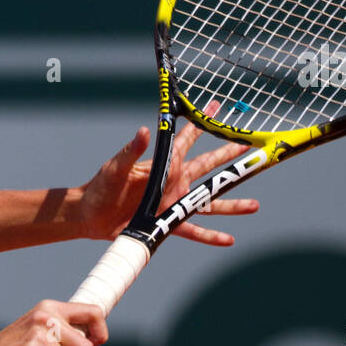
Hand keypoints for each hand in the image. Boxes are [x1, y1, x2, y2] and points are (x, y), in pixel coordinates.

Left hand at [75, 114, 258, 246]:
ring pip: (209, 202)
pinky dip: (211, 236)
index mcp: (163, 165)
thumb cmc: (100, 187)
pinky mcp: (167, 224)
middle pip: (208, 167)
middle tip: (252, 149)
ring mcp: (173, 203)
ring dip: (232, 203)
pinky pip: (194, 230)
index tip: (216, 106)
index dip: (201, 123)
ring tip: (255, 204)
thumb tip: (146, 130)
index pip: (186, 140)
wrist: (90, 216)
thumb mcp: (116, 167)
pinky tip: (229, 238)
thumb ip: (132, 150)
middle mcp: (173, 182)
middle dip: (229, 157)